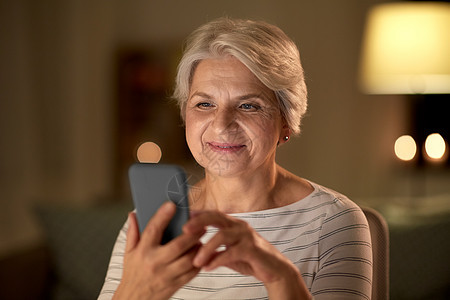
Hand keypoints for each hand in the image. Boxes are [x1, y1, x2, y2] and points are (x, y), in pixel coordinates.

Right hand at [113, 202, 203, 299]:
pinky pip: (192, 273)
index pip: (153, 229)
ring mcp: (166, 275)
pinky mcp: (174, 285)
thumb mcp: (128, 253)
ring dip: (198, 247)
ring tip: (201, 239)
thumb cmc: (133, 274)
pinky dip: (199, 262)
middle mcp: (154, 262)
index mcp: (142, 251)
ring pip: (189, 259)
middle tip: (201, 224)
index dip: (163, 216)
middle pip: (179, 245)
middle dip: (193, 233)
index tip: (172, 205)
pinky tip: (201, 254)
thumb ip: (133, 233)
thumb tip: (133, 214)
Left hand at [183, 210, 310, 298]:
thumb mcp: (229, 252)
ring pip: (221, 236)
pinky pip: (231, 253)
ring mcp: (247, 236)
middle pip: (216, 217)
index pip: (213, 214)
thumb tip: (194, 250)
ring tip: (195, 261)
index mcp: (233, 224)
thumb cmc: (250, 258)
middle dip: (199, 222)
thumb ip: (215, 249)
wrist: (274, 269)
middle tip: (184, 231)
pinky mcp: (252, 249)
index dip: (198, 215)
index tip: (182, 219)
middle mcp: (240, 226)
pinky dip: (217, 260)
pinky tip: (208, 267)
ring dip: (206, 248)